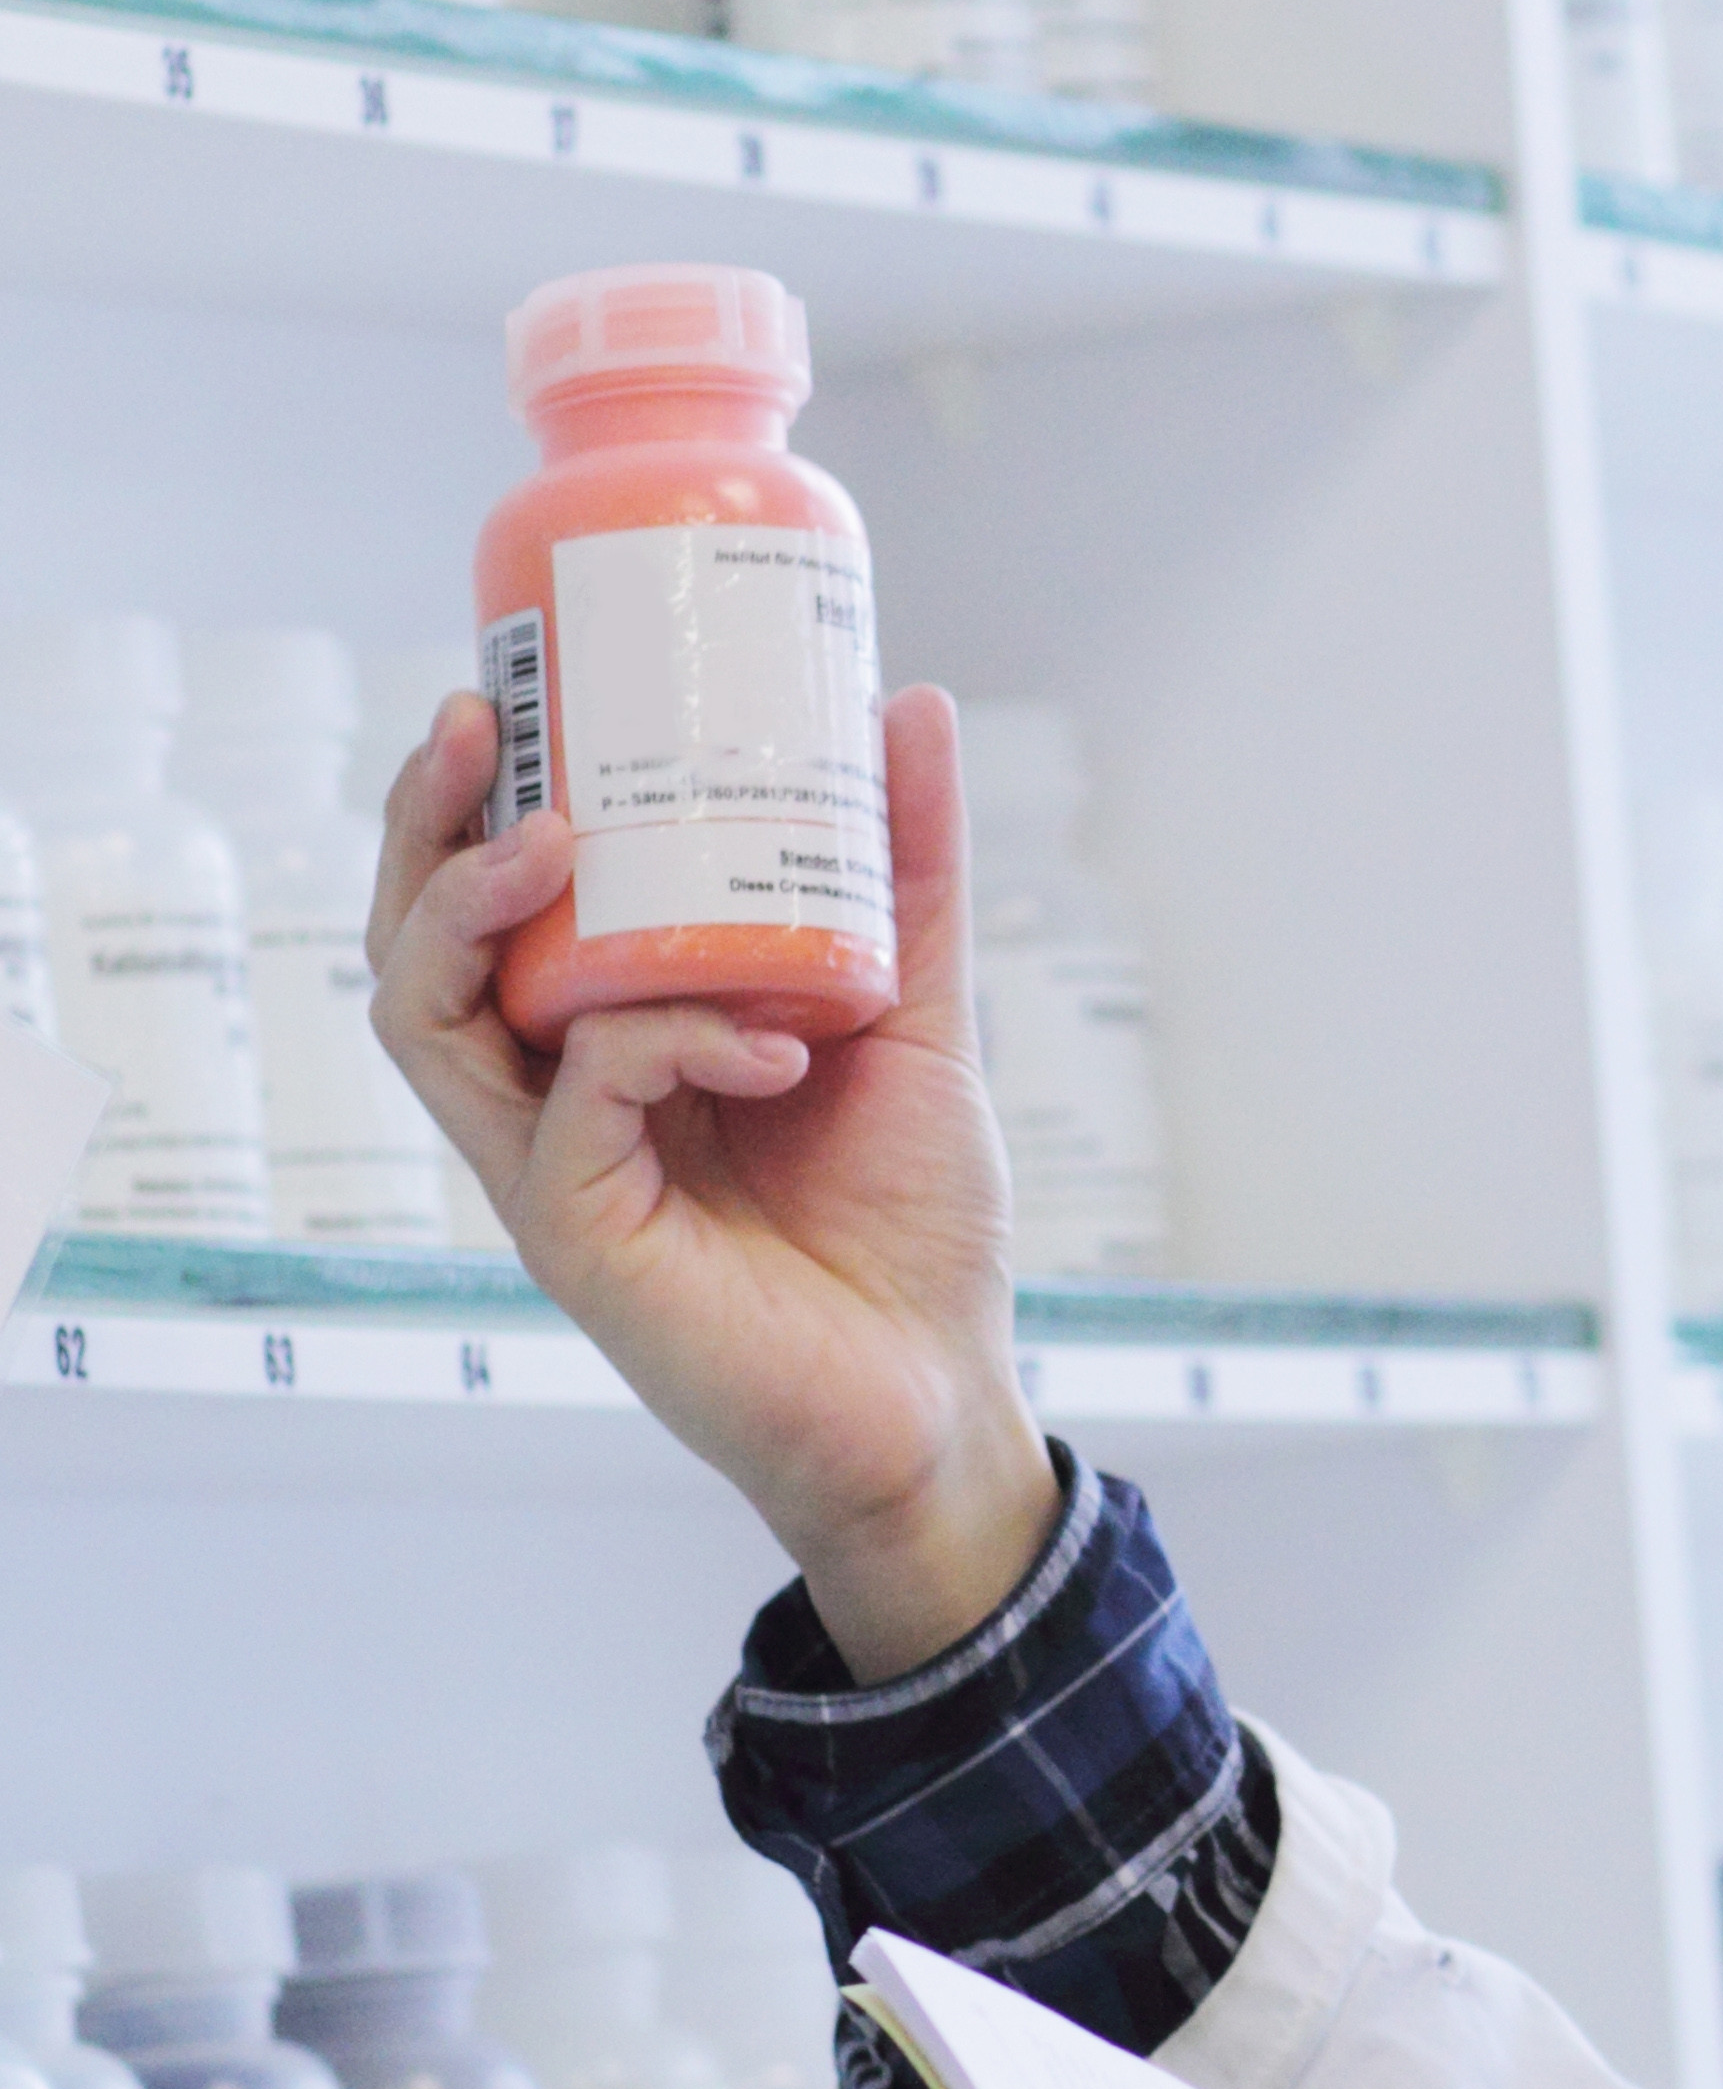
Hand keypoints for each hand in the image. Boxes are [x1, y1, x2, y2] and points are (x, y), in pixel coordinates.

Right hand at [369, 684, 1057, 1679]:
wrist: (941, 1400)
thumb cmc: (909, 1225)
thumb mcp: (919, 1017)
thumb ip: (907, 879)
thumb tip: (905, 704)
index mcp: (607, 1047)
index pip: (489, 912)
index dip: (471, 804)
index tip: (506, 688)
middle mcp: (551, 1103)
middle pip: (414, 949)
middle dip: (423, 829)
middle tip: (476, 723)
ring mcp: (551, 1171)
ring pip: (428, 1020)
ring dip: (474, 910)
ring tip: (556, 835)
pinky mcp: (580, 1237)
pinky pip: (579, 1101)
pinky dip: (666, 1041)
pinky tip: (771, 1042)